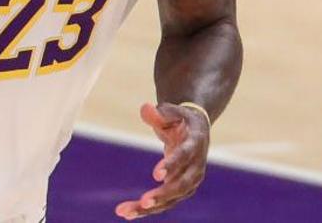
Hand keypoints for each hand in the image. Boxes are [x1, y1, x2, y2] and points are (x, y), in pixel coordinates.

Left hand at [115, 102, 209, 219]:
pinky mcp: (181, 191)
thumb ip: (160, 112)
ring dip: (149, 208)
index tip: (155, 174)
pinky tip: (127, 213)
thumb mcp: (172, 111)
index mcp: (195, 144)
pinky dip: (147, 209)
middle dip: (162, 195)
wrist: (195, 130)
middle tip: (143, 201)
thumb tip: (145, 108)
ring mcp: (190, 182)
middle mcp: (196, 167)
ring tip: (124, 212)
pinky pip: (164, 203)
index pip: (184, 157)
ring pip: (171, 200)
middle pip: (181, 185)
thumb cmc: (180, 118)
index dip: (171, 165)